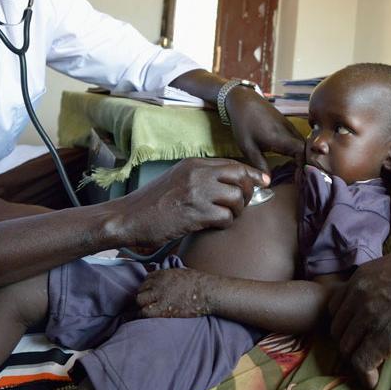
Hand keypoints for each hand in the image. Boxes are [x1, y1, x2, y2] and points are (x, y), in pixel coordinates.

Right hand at [115, 157, 268, 246]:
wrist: (128, 217)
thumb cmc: (152, 203)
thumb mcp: (177, 179)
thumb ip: (201, 177)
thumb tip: (230, 183)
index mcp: (193, 164)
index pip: (233, 164)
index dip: (252, 174)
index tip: (262, 183)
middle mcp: (197, 174)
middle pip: (240, 177)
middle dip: (248, 192)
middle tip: (242, 204)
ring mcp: (197, 193)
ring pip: (236, 198)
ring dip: (236, 211)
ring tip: (225, 217)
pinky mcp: (195, 214)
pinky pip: (226, 217)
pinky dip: (225, 223)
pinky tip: (213, 225)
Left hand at [137, 268, 213, 317]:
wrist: (208, 292)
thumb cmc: (200, 283)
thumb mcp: (183, 272)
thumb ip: (172, 275)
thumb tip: (169, 278)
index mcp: (163, 274)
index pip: (146, 279)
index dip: (148, 287)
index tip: (151, 293)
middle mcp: (158, 283)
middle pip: (141, 289)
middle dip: (143, 296)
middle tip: (148, 303)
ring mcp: (159, 295)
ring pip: (139, 300)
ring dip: (142, 305)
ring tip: (147, 311)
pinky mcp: (162, 309)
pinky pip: (144, 312)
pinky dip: (143, 315)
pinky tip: (147, 317)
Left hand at [226, 86, 304, 171]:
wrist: (243, 100)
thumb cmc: (244, 123)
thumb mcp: (248, 147)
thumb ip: (259, 164)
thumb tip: (268, 182)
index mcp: (280, 138)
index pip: (302, 153)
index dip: (303, 166)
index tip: (298, 178)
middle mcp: (289, 131)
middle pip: (306, 149)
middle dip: (306, 163)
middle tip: (301, 177)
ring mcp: (290, 126)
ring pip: (304, 143)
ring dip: (303, 156)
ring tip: (298, 170)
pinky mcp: (287, 124)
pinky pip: (299, 138)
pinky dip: (299, 149)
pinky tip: (293, 157)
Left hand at [328, 240, 390, 387]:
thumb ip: (383, 281)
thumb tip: (386, 294)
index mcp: (362, 277)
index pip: (336, 307)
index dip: (346, 324)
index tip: (359, 334)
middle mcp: (359, 295)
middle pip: (338, 329)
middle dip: (350, 343)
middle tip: (365, 353)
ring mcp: (370, 316)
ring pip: (347, 348)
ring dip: (358, 361)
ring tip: (372, 368)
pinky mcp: (384, 338)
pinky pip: (362, 363)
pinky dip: (365, 376)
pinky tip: (374, 381)